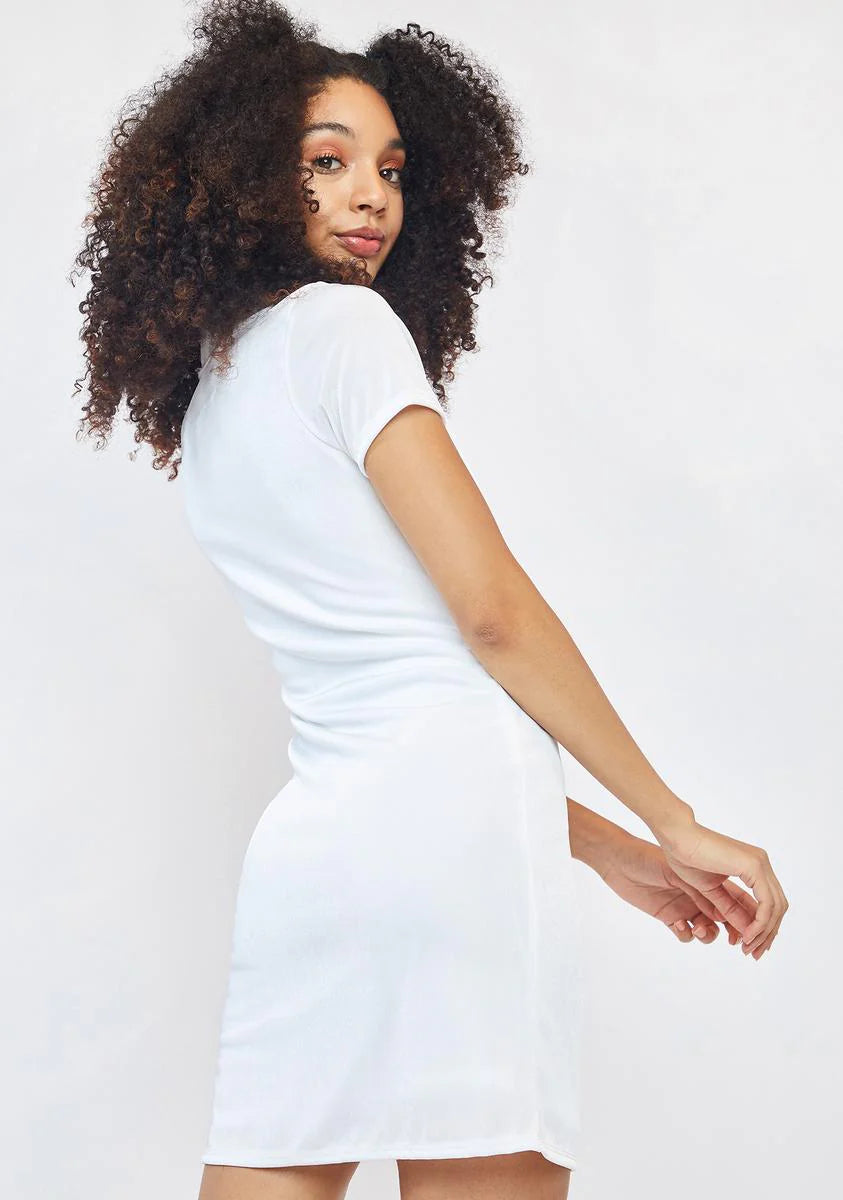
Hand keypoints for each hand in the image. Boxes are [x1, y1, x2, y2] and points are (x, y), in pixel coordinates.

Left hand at [597, 830, 751, 949]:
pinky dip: (684, 933)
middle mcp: (703, 893)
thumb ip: (716, 898)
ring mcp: (687, 906)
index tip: (755, 936)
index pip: (745, 903)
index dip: (756, 921)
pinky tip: (676, 923)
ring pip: (710, 931)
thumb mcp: (686, 876)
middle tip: (738, 945)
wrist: (618, 857)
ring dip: (708, 935)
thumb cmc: (651, 855)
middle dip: (738, 934)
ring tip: (699, 928)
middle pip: (732, 921)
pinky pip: (685, 933)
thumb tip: (746, 921)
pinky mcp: (669, 916)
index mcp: (713, 878)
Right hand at [653, 815, 788, 958]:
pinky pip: (767, 903)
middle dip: (767, 934)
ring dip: (763, 932)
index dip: (763, 928)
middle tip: (752, 953)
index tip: (749, 946)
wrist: (676, 836)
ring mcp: (759, 863)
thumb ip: (730, 909)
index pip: (769, 902)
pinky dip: (760, 922)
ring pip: (775, 907)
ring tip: (747, 947)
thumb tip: (748, 932)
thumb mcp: (711, 890)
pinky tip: (747, 934)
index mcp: (751, 866)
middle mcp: (760, 863)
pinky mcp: (754, 866)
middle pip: (777, 907)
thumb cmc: (686, 857)